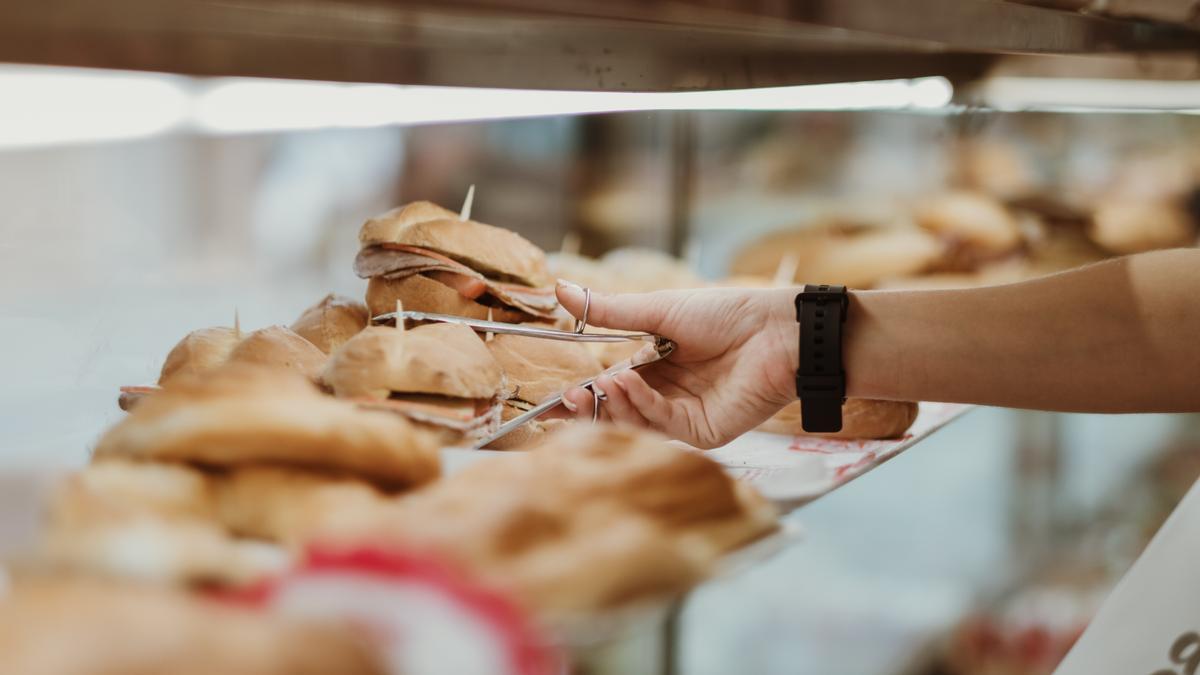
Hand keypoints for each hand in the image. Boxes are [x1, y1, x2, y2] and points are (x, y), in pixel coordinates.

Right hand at [551, 281, 798, 447]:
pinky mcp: (704, 433)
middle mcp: (666, 396)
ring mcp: (684, 417)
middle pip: (616, 413)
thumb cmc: (727, 314)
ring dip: (612, 405)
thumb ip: (608, 310)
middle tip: (563, 399)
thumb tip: (558, 289)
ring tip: (599, 384)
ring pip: (635, 422)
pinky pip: (662, 424)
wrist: (775, 329)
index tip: (547, 401)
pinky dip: (641, 404)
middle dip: (588, 409)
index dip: (579, 396)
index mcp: (654, 368)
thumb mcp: (658, 309)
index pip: (607, 388)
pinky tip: (629, 382)